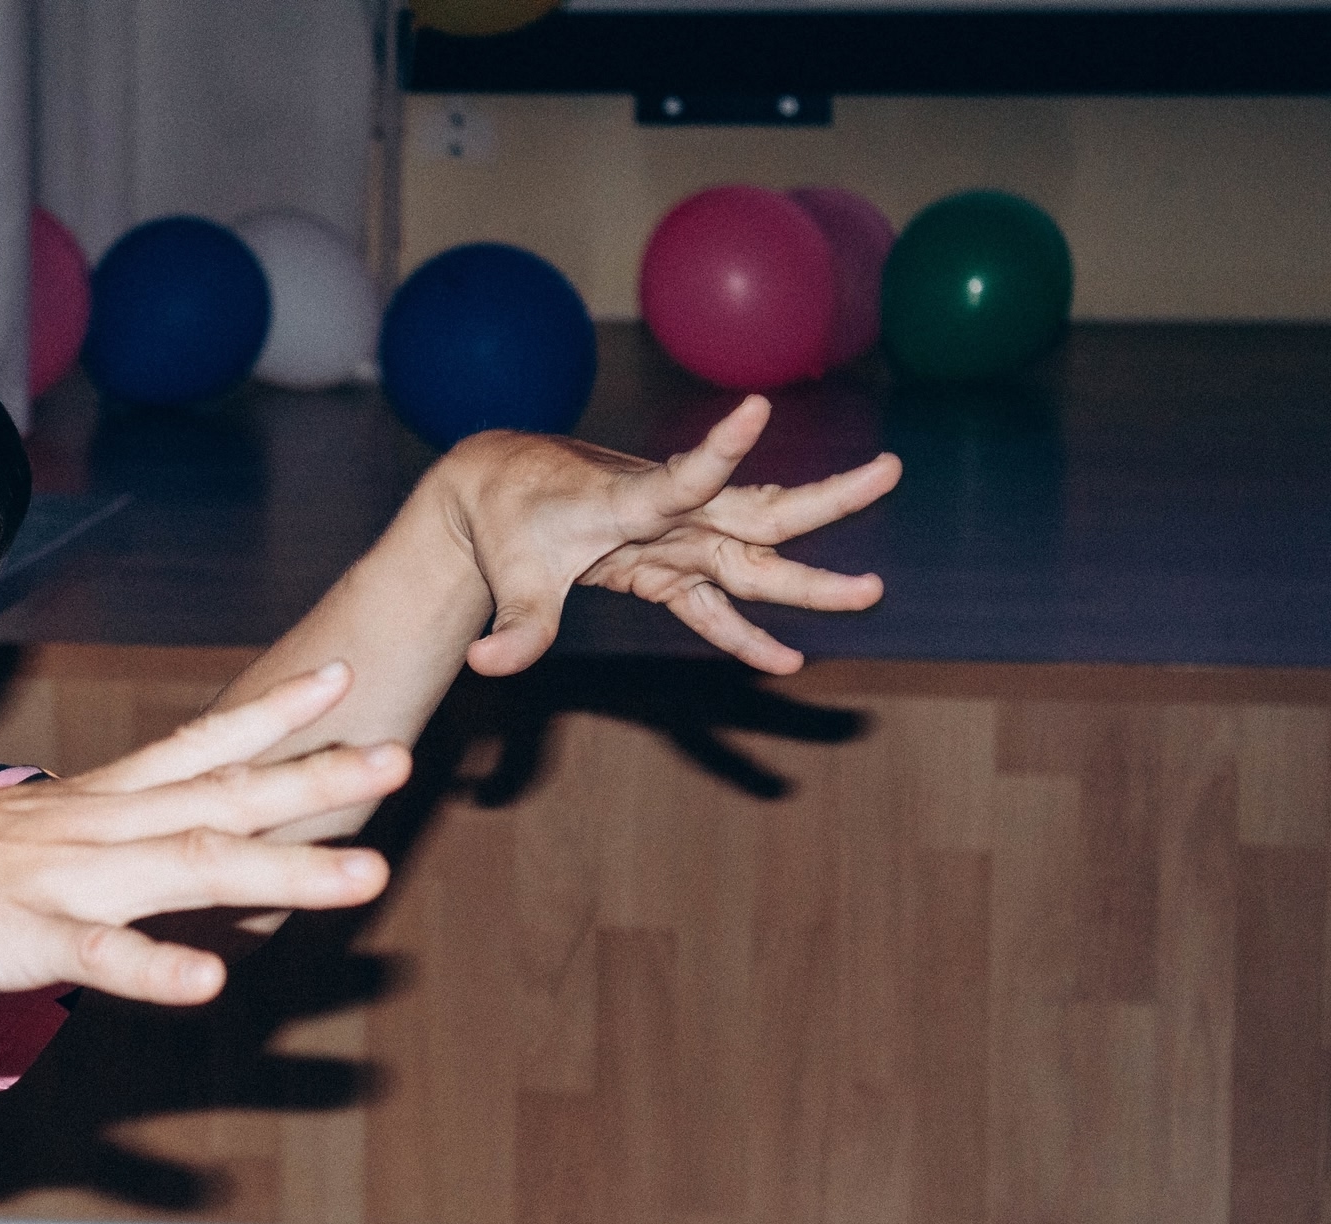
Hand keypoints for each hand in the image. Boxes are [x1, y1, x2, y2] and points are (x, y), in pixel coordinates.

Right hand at [0, 662, 409, 1006]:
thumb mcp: (19, 851)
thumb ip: (90, 852)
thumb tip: (144, 863)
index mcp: (88, 807)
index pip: (193, 748)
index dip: (271, 717)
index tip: (339, 681)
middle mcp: (89, 832)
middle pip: (220, 797)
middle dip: (315, 779)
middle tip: (399, 753)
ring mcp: (60, 884)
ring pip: (189, 869)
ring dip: (282, 871)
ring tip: (365, 875)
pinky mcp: (20, 942)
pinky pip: (96, 959)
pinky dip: (153, 969)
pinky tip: (209, 984)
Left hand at [444, 395, 897, 676]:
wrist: (502, 488)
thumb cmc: (507, 521)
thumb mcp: (509, 574)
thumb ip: (515, 624)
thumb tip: (485, 665)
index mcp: (628, 501)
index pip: (682, 476)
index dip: (718, 449)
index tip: (757, 408)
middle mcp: (669, 515)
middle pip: (758, 510)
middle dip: (826, 499)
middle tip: (889, 472)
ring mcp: (677, 540)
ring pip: (756, 555)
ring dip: (809, 577)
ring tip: (872, 591)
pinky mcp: (668, 566)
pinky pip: (715, 605)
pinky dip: (745, 634)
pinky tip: (786, 661)